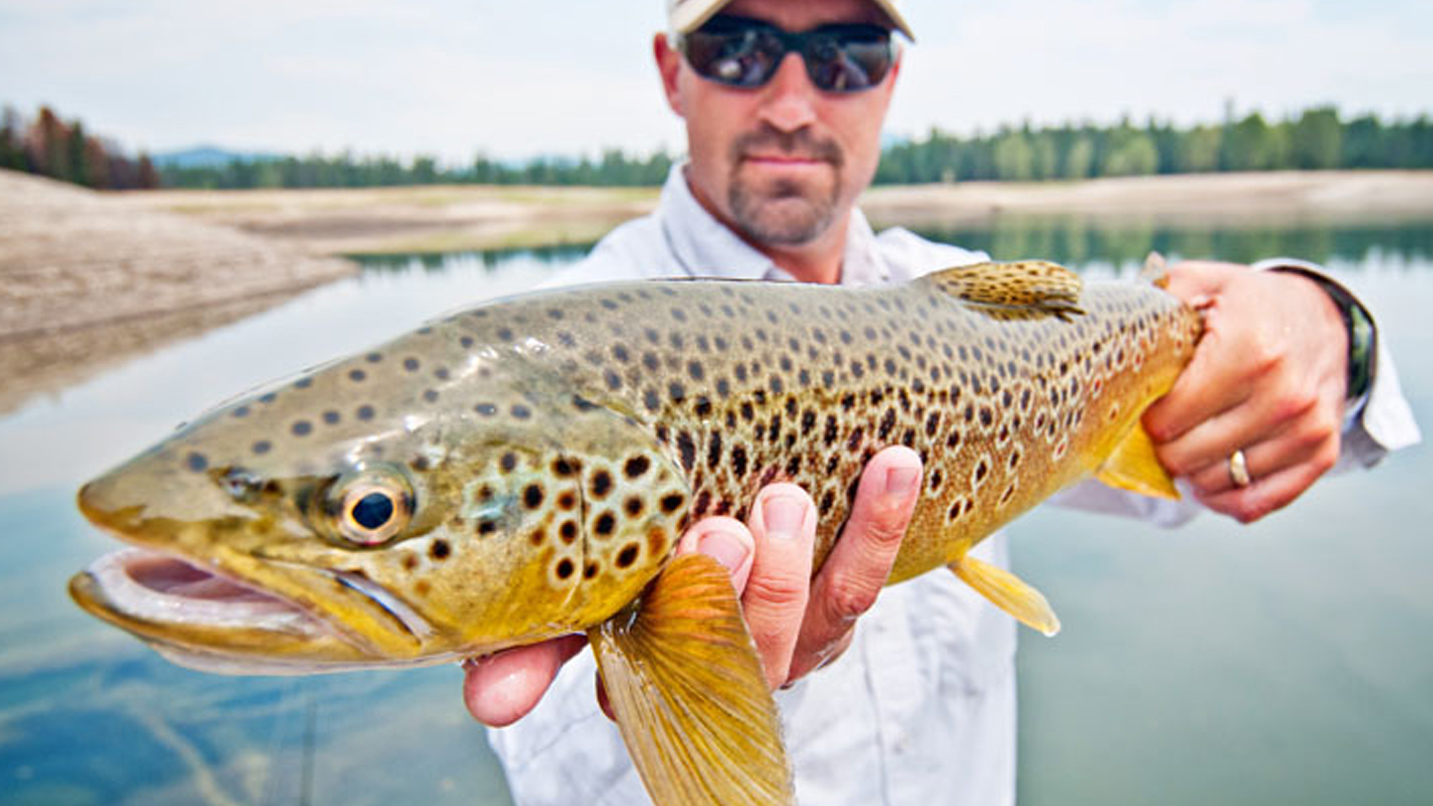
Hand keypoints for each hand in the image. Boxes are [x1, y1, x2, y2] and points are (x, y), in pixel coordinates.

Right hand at [461, 445, 922, 725]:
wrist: (770, 409)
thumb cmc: (664, 428)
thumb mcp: (612, 439)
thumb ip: (563, 466)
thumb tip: (461, 450)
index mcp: (612, 615)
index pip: (551, 650)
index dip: (524, 678)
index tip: (497, 694)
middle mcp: (687, 646)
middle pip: (693, 659)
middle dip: (710, 599)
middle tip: (716, 533)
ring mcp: (765, 638)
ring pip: (784, 636)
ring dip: (787, 570)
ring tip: (785, 494)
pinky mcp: (832, 612)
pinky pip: (856, 588)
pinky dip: (875, 525)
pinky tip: (892, 465)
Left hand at [1143, 260, 1347, 522]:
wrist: (1326, 316)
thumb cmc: (1249, 304)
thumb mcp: (1203, 283)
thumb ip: (1155, 302)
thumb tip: (1101, 327)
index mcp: (1249, 351)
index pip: (1170, 418)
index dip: (1146, 418)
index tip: (1148, 405)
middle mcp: (1284, 395)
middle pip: (1187, 456)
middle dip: (1163, 447)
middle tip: (1164, 428)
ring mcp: (1308, 428)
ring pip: (1218, 483)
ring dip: (1193, 471)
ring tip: (1190, 443)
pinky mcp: (1323, 453)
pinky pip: (1258, 502)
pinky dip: (1227, 499)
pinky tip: (1212, 477)